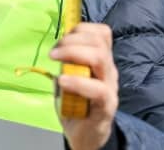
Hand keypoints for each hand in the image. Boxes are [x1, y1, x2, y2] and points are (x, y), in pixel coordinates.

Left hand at [49, 23, 118, 149]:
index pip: (101, 33)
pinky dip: (78, 81)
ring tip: (55, 60)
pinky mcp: (107, 105)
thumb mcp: (68, 77)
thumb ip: (66, 63)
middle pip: (99, 41)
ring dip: (73, 53)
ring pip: (100, 58)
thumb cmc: (76, 104)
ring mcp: (110, 86)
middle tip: (53, 52)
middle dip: (72, 40)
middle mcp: (108, 69)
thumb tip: (56, 49)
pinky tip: (63, 80)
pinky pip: (98, 89)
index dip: (81, 29)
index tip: (61, 40)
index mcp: (101, 60)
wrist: (86, 135)